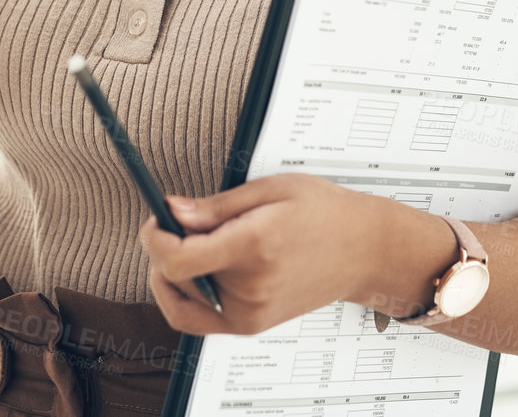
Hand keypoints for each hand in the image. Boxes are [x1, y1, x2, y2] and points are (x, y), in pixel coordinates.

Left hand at [138, 173, 379, 335]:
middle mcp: (251, 288)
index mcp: (254, 247)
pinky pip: (196, 320)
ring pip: (182, 296)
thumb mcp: (270, 190)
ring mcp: (251, 313)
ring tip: (205, 242)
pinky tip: (194, 272)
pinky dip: (184, 296)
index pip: (177, 260)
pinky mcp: (251, 326)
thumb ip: (215, 206)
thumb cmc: (324, 213)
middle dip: (168, 244)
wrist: (363, 250)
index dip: (154, 238)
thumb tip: (174, 210)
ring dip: (178, 269)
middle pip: (177, 275)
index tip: (156, 220)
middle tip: (185, 220)